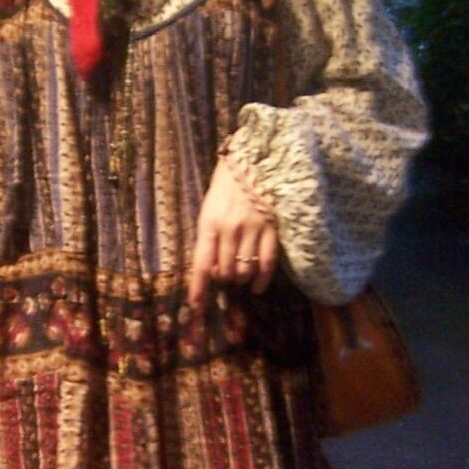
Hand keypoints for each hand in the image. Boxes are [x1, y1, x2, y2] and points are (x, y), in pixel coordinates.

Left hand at [188, 159, 278, 307]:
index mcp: (209, 223)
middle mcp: (230, 229)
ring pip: (245, 269)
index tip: (196, 305)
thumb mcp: (208, 210)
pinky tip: (257, 287)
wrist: (252, 163)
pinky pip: (267, 262)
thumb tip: (211, 269)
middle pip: (225, 270)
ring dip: (241, 278)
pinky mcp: (272, 229)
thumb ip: (208, 238)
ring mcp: (252, 229)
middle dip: (224, 279)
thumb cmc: (225, 188)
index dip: (198, 286)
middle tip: (225, 275)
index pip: (201, 262)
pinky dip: (262, 279)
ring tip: (240, 276)